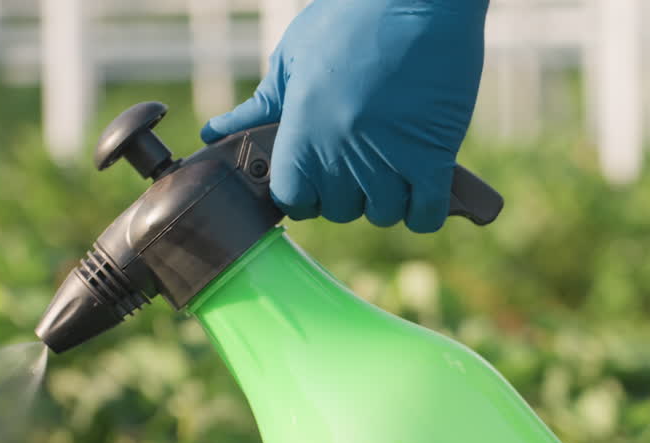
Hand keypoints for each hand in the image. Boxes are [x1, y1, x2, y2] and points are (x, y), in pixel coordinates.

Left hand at [201, 0, 487, 232]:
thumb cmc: (352, 19)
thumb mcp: (295, 57)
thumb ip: (261, 105)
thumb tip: (215, 132)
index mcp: (302, 132)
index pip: (292, 199)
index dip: (301, 191)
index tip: (313, 175)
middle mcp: (342, 155)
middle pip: (338, 210)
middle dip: (344, 192)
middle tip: (354, 161)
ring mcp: (389, 161)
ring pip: (381, 214)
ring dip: (384, 198)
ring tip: (389, 166)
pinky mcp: (433, 159)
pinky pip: (425, 216)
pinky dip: (422, 209)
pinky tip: (420, 184)